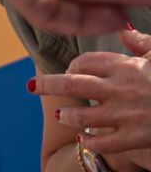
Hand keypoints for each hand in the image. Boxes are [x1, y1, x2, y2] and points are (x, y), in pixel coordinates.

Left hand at [39, 28, 150, 168]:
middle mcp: (122, 88)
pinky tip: (84, 140)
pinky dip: (89, 142)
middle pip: (72, 83)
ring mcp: (127, 114)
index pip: (86, 62)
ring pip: (82, 115)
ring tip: (64, 115)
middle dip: (48, 84)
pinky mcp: (137, 136)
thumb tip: (123, 29)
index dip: (73, 65)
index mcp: (128, 66)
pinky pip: (103, 142)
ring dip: (69, 115)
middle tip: (32, 86)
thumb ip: (142, 43)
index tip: (69, 69)